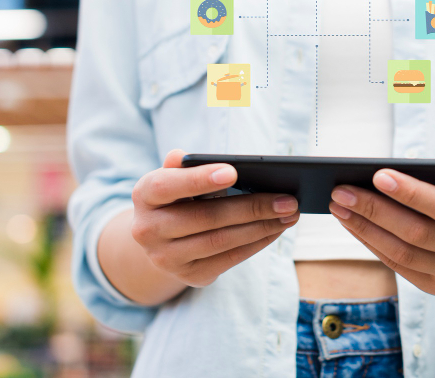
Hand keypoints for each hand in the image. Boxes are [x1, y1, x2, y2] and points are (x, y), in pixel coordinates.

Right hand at [130, 149, 298, 286]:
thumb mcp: (174, 177)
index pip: (168, 185)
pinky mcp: (189, 276)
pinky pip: (229, 259)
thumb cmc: (177, 196)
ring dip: (262, 227)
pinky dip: (257, 243)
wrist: (161, 239)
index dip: (199, 178)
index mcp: (144, 195)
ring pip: (221, 241)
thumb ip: (183, 166)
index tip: (233, 171)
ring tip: (290, 214)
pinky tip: (276, 229)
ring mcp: (166, 258)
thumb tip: (193, 158)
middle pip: (205, 217)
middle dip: (252, 207)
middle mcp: (148, 230)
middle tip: (288, 199)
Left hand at [329, 154, 434, 295]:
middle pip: (418, 233)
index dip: (411, 193)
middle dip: (375, 210)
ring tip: (338, 205)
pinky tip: (352, 223)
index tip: (377, 175)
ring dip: (364, 229)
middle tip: (341, 190)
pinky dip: (371, 243)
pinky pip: (398, 266)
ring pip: (403, 253)